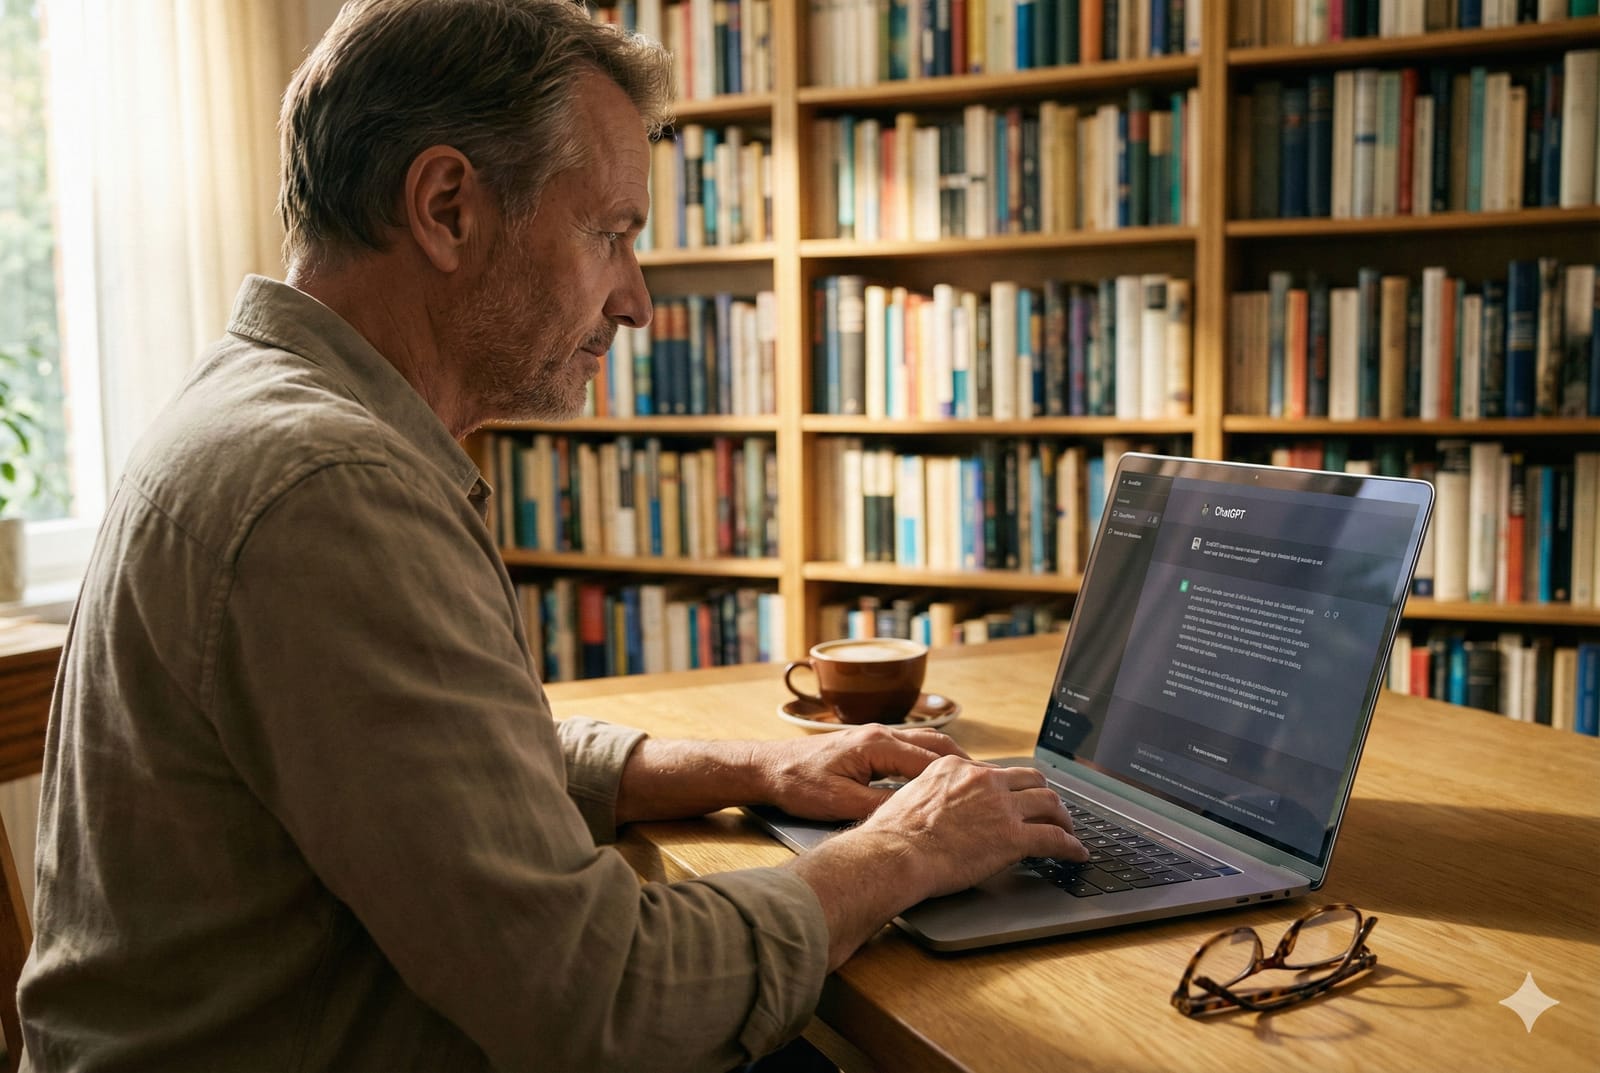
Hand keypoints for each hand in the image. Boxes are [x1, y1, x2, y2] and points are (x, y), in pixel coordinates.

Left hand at [755, 725, 968, 821]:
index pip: (929, 760)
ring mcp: (873, 736)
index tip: (982, 791)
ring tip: (972, 780)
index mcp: (875, 744)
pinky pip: (908, 747)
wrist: (766, 768)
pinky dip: (929, 759)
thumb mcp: (839, 802)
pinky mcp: (866, 744)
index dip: (959, 777)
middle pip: (934, 744)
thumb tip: (914, 814)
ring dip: (948, 759)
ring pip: (923, 743)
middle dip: (964, 764)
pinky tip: (937, 776)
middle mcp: (879, 734)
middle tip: (990, 784)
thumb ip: (879, 807)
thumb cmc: (796, 783)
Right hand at [851, 755, 1086, 901]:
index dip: (1013, 788)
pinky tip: (1077, 854)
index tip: (1018, 799)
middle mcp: (983, 780)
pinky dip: (1071, 846)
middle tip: (1051, 811)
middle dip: (1045, 795)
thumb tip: (940, 809)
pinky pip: (1054, 838)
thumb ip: (934, 794)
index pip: (998, 773)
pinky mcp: (1012, 837)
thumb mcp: (912, 795)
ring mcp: (1000, 807)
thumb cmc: (893, 834)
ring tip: (1068, 831)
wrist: (895, 854)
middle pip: (1031, 780)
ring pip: (1049, 803)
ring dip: (1063, 817)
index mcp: (958, 768)